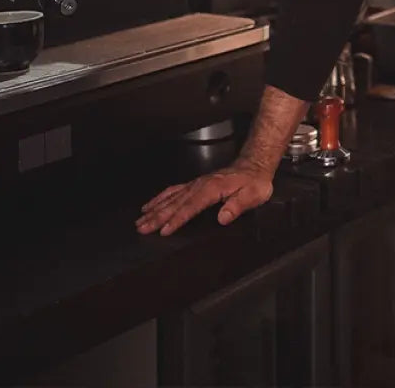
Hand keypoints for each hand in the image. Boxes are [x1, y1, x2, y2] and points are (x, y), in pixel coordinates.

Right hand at [136, 160, 273, 235]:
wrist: (254, 165)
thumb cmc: (254, 182)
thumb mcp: (253, 195)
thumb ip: (238, 206)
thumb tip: (223, 218)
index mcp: (213, 189)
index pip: (192, 206)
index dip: (178, 219)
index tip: (164, 230)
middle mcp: (201, 185)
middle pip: (176, 202)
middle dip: (158, 216)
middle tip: (141, 228)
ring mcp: (197, 184)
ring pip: (172, 197)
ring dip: (155, 209)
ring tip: (140, 220)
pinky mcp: (196, 184)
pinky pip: (174, 190)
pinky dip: (160, 198)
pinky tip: (151, 205)